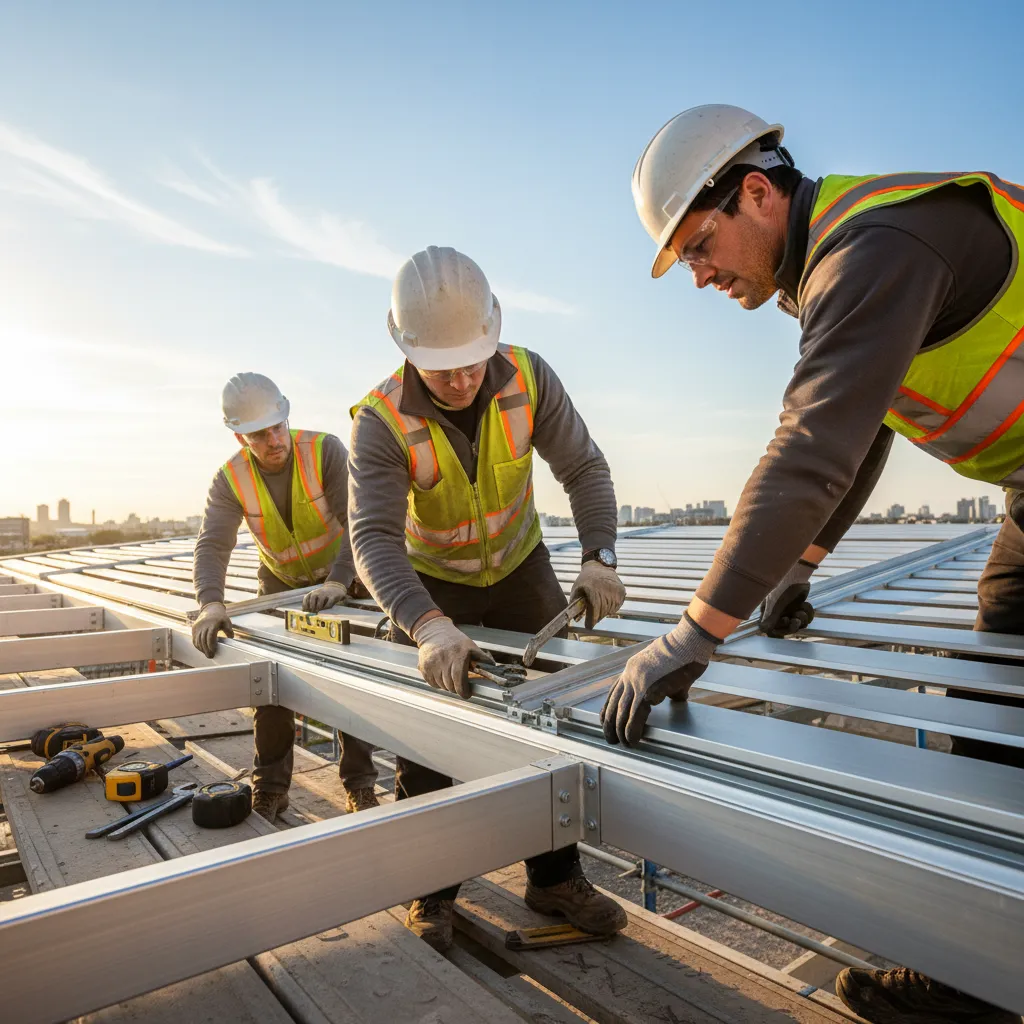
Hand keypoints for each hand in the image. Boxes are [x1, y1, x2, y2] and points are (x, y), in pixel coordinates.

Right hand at [191, 602, 233, 657]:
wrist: (210, 608)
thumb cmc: (220, 616)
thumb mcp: (227, 621)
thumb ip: (229, 629)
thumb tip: (231, 637)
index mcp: (213, 623)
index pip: (210, 636)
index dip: (211, 645)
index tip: (213, 652)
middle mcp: (203, 625)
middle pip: (203, 640)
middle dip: (206, 649)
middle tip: (210, 656)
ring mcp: (197, 626)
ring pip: (198, 640)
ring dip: (202, 648)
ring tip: (207, 654)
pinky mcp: (194, 628)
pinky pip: (194, 638)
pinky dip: (198, 645)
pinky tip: (202, 649)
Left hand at [302, 581, 348, 612]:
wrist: (335, 588)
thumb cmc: (323, 597)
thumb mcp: (316, 598)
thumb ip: (311, 604)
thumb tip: (305, 612)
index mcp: (313, 592)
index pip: (306, 598)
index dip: (305, 605)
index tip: (305, 611)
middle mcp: (318, 592)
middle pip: (313, 597)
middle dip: (312, 605)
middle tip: (312, 612)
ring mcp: (326, 594)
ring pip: (320, 599)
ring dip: (318, 606)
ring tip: (317, 611)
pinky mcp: (333, 596)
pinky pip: (329, 602)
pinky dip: (326, 607)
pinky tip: (325, 609)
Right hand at [412, 615, 493, 698]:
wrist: (434, 631)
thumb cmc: (454, 639)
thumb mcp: (471, 646)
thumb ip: (482, 658)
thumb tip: (493, 668)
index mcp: (458, 656)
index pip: (460, 680)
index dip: (464, 691)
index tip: (467, 694)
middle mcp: (444, 660)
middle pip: (450, 685)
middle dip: (457, 689)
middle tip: (460, 685)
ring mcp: (432, 664)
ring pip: (441, 685)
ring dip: (447, 686)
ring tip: (451, 677)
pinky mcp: (423, 666)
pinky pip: (432, 683)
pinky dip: (437, 683)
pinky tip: (441, 675)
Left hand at [570, 560, 626, 627]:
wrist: (600, 567)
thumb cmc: (585, 579)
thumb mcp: (576, 589)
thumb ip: (575, 604)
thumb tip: (575, 619)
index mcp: (594, 590)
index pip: (594, 611)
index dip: (591, 621)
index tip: (588, 626)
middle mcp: (607, 591)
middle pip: (602, 612)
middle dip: (596, 618)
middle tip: (591, 618)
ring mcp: (616, 591)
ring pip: (610, 610)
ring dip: (603, 612)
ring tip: (598, 605)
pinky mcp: (622, 592)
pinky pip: (616, 606)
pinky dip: (610, 607)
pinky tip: (605, 601)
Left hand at [601, 612, 719, 746]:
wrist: (689, 642)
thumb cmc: (684, 654)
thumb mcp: (667, 670)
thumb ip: (667, 684)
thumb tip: (677, 697)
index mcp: (632, 668)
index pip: (613, 692)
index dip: (608, 709)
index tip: (605, 721)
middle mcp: (630, 675)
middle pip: (613, 703)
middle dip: (610, 723)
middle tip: (610, 738)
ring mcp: (638, 682)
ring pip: (621, 711)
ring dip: (619, 730)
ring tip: (622, 743)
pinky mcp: (649, 690)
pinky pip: (636, 715)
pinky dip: (633, 730)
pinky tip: (633, 739)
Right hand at [758, 559, 816, 637]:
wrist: (796, 574)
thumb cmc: (782, 588)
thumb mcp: (776, 604)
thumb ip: (771, 619)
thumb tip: (763, 631)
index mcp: (769, 613)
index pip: (773, 630)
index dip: (780, 630)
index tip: (785, 620)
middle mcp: (779, 614)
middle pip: (787, 630)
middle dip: (793, 625)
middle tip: (796, 619)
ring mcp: (790, 611)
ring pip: (799, 624)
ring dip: (802, 618)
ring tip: (801, 608)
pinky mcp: (800, 607)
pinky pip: (807, 618)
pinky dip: (808, 612)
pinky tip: (806, 604)